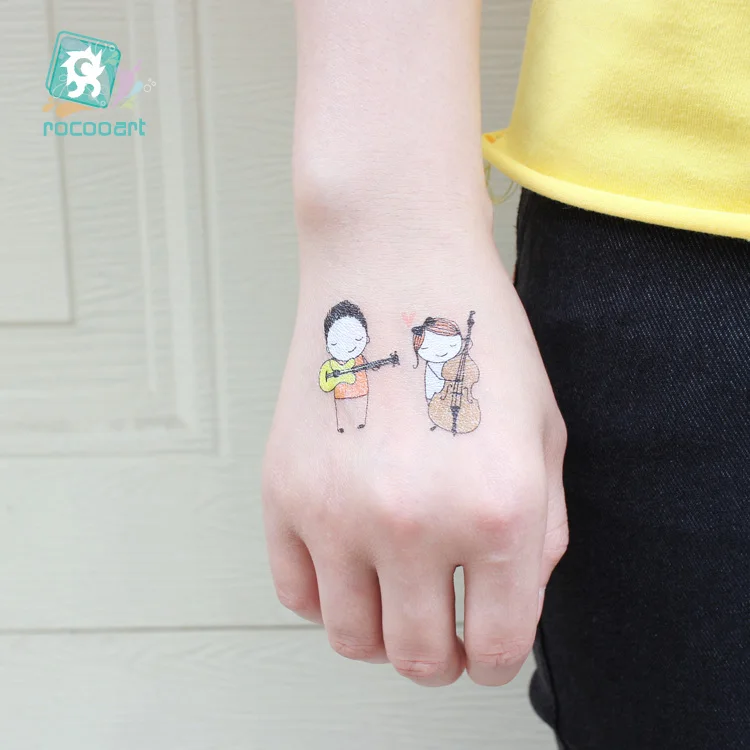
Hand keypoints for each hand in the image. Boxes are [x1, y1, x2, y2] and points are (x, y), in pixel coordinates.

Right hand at [263, 242, 567, 687]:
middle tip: (446, 628)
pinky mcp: (282, 492)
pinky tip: (350, 561)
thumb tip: (510, 602)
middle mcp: (414, 523)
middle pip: (420, 659)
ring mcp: (337, 510)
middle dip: (442, 657)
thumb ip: (542, 533)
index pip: (500, 646)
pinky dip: (328, 596)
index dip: (498, 658)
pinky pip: (297, 594)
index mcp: (498, 510)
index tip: (488, 645)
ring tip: (396, 594)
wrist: (394, 266)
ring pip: (352, 640)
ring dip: (382, 633)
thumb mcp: (543, 434)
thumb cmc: (473, 338)